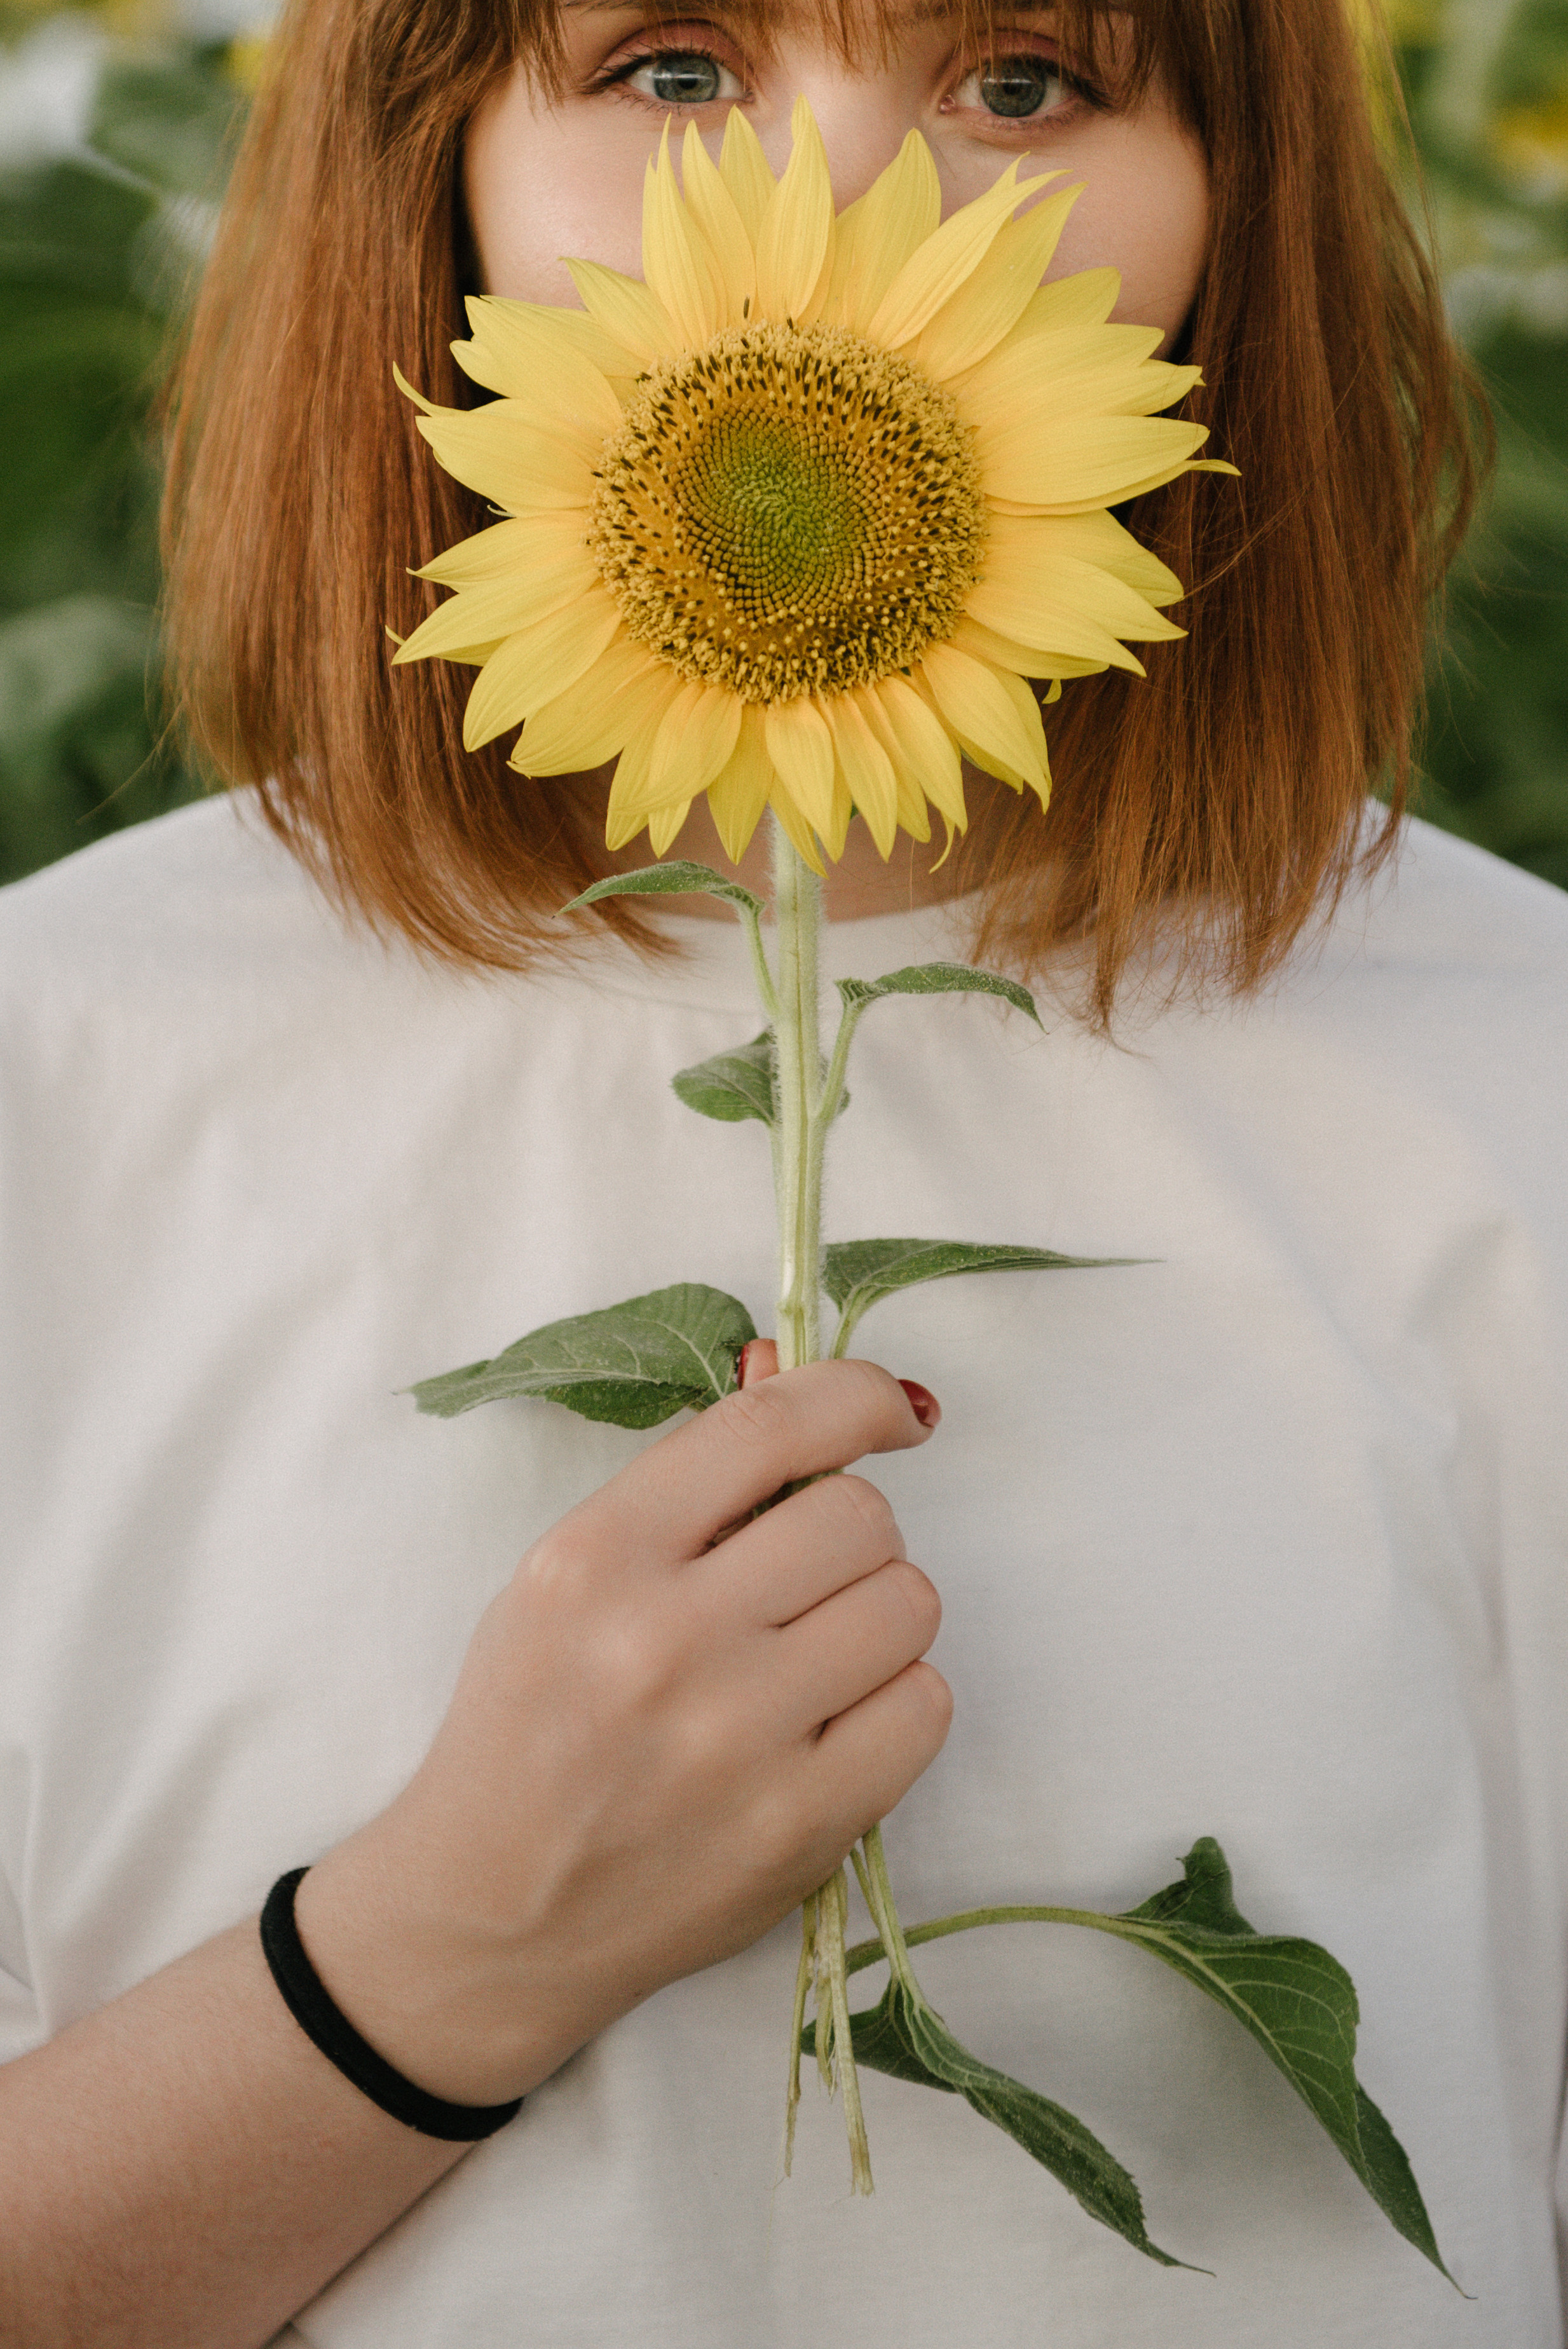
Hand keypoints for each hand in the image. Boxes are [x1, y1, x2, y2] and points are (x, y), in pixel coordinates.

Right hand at [297, 1355, 949, 2105]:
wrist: (494, 1913)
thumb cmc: (532, 1724)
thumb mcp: (571, 1576)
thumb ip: (688, 1479)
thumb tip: (793, 1368)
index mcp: (595, 1556)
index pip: (769, 1428)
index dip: (856, 1398)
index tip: (887, 1414)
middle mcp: (665, 1638)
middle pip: (858, 1517)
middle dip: (848, 1536)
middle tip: (804, 1581)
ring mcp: (737, 1739)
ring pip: (907, 1603)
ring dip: (878, 1615)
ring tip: (816, 1654)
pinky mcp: (798, 1825)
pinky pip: (924, 1707)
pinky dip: (896, 1702)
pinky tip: (835, 1721)